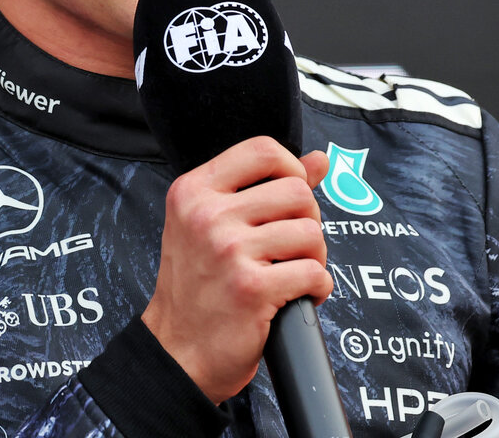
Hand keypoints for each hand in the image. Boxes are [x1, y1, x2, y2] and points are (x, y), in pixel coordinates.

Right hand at [141, 137, 332, 403]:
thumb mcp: (212, 225)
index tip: (289, 199)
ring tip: (290, 273)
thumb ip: (264, 187)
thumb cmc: (197, 287)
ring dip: (313, 258)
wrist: (178, 349)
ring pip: (310, 232)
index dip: (291, 169)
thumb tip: (320, 160)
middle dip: (306, 220)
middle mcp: (206, 214)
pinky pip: (315, 273)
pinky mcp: (252, 287)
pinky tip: (293, 296)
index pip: (262, 150)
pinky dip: (316, 289)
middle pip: (296, 191)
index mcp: (193, 191)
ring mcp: (228, 250)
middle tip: (290, 247)